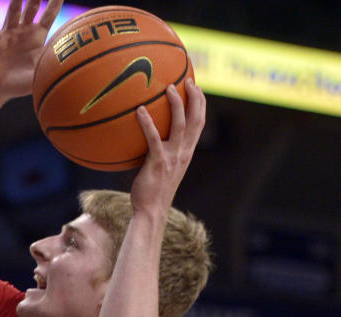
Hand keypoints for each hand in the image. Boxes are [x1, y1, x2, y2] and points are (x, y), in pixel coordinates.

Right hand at [0, 0, 62, 99]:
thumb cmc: (18, 83)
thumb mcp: (40, 76)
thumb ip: (52, 69)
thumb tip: (70, 68)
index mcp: (37, 37)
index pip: (49, 16)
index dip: (55, 4)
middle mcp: (23, 31)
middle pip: (31, 8)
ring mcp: (8, 34)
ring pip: (13, 13)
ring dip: (17, 2)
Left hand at [130, 78, 205, 218]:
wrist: (151, 212)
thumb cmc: (152, 192)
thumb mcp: (162, 169)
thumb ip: (161, 153)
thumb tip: (148, 139)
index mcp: (186, 154)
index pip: (199, 125)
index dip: (201, 105)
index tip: (197, 88)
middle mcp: (183, 153)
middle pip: (196, 120)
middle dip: (195, 98)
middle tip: (188, 80)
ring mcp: (172, 158)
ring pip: (179, 125)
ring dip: (176, 104)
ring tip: (168, 88)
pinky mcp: (157, 162)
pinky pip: (153, 138)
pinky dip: (147, 123)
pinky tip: (139, 110)